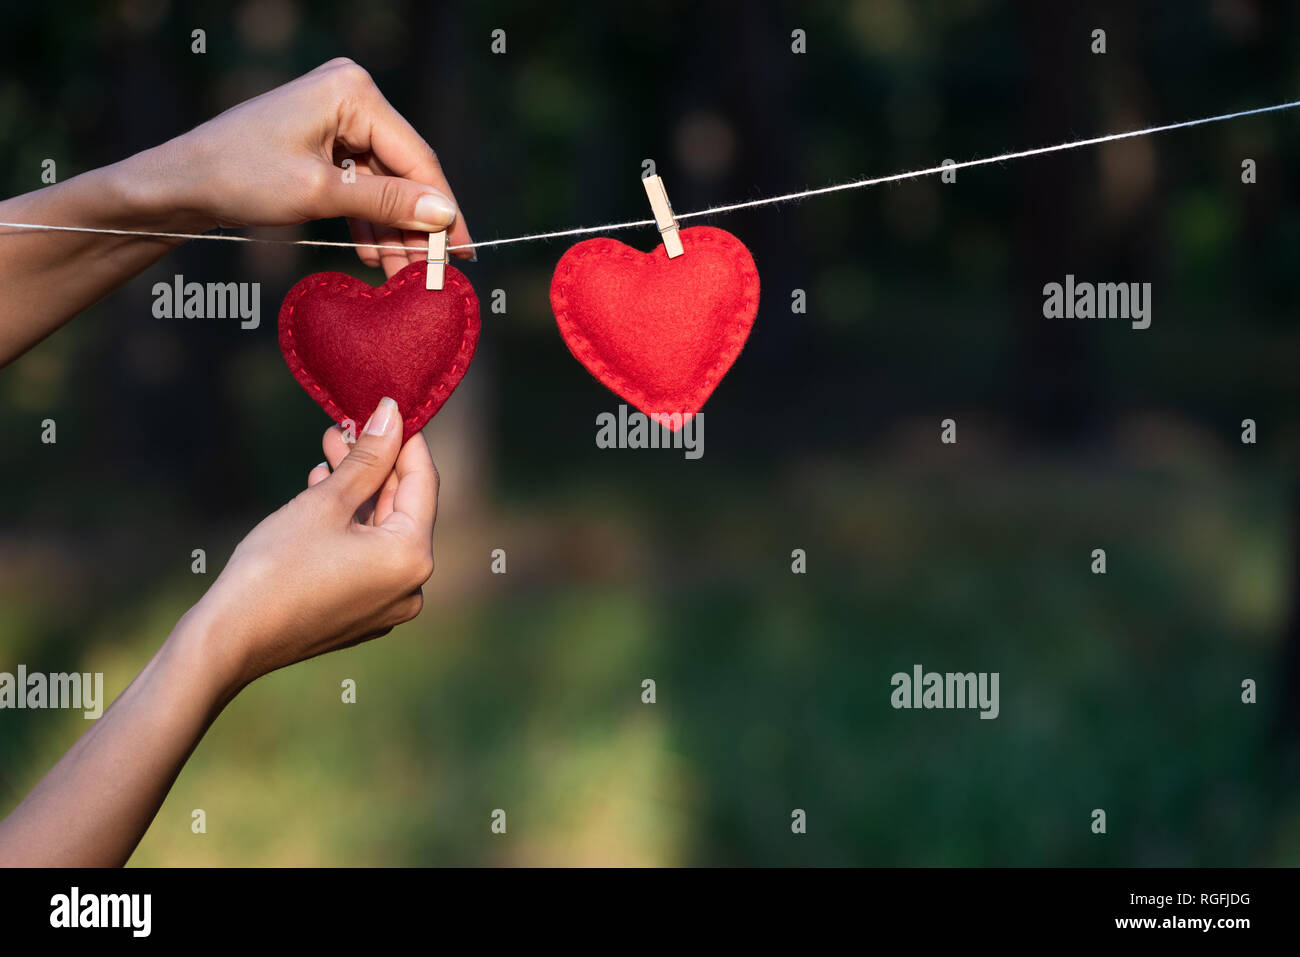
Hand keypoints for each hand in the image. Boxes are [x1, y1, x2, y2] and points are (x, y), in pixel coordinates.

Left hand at [139, 57, 472, 276]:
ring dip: (392, 232)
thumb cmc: (239, 177)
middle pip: (403, 172)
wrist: (177, 183)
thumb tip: (444, 215)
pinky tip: (373, 255)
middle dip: (416, 227)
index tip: (462, 254)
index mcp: (353, 92)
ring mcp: (336, 118)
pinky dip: (367, 221)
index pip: (416, 158)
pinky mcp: (323, 142)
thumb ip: (386, 204)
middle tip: (433, 274)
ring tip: (400, 277)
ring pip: (383, 184)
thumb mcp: (319, 194)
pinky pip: (360, 185)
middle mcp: (350, 96)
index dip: (443, 211)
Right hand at [193, 397, 437, 690]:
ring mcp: (388, 605)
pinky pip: (368, 558)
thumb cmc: (276, 566)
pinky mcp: (363, 614)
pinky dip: (351, 526)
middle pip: (402, 508)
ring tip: (328, 453)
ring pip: (382, 532)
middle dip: (375, 465)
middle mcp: (412, 586)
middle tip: (346, 428)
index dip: (406, 440)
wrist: (230, 639)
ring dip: (358, 492)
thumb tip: (392, 413)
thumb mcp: (326, 501)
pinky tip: (324, 494)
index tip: (388, 409)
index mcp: (413, 558)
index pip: (423, 482)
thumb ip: (368, 457)